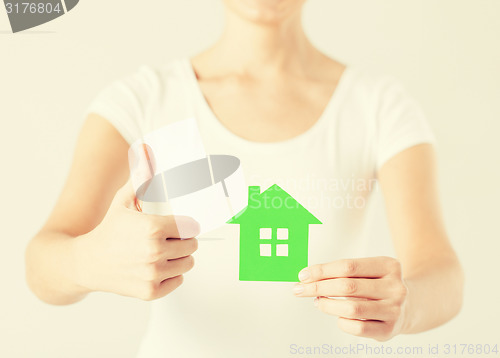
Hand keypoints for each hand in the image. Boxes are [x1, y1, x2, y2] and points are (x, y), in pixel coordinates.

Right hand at [73, 179, 199, 300]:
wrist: (86, 263)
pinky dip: (172, 275)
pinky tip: (157, 266)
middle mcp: (155, 253)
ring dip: (180, 258)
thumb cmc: (109, 230)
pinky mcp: (151, 292)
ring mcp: (153, 274)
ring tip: (163, 252)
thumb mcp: (124, 200)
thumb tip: (146, 149)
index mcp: (153, 228)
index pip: (192, 227)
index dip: (186, 225)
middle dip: (183, 240)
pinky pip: (179, 280)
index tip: (179, 225)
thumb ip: (140, 176)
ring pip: (188, 263)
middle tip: (168, 238)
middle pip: (192, 245)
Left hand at [293, 256, 408, 340]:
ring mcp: (394, 310)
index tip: (303, 275)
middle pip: (348, 286)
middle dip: (318, 287)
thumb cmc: (378, 285)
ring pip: (351, 308)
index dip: (322, 270)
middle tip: (301, 289)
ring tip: (318, 302)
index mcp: (388, 265)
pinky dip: (341, 321)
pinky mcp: (389, 330)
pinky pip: (357, 328)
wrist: (410, 305)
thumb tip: (308, 277)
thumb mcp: (368, 271)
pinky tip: (338, 316)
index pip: (348, 266)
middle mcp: (395, 287)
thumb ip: (342, 272)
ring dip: (327, 305)